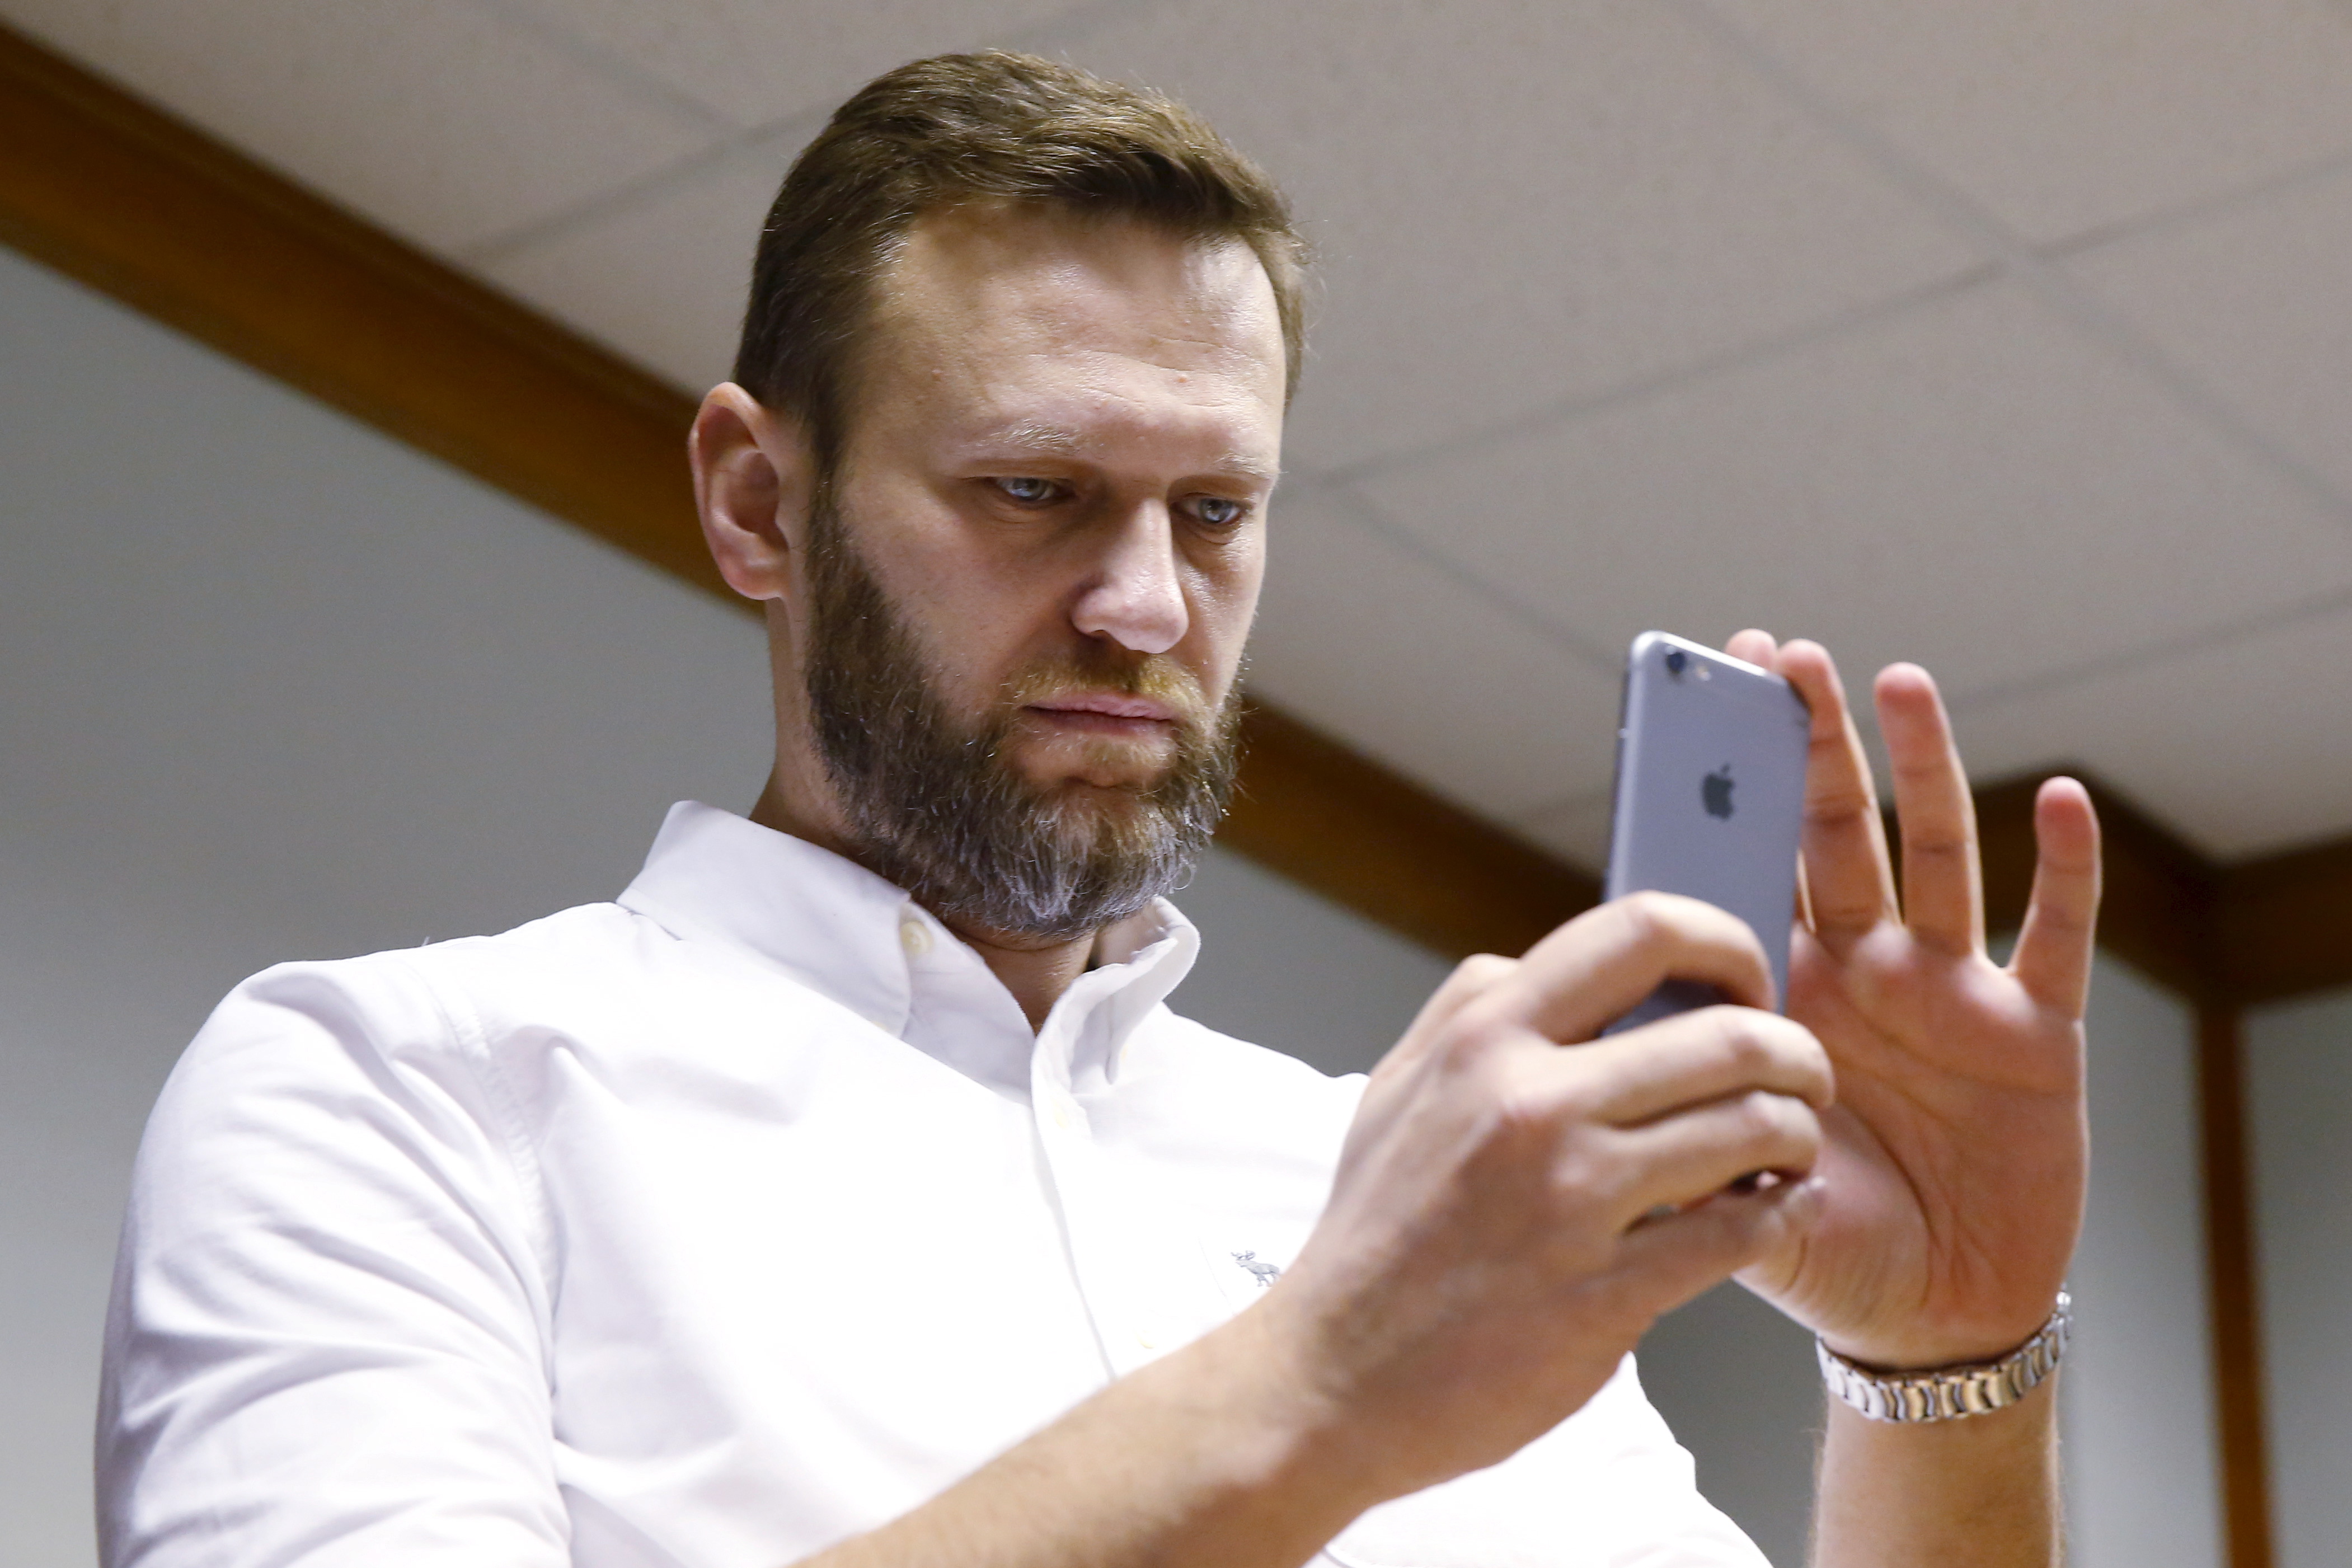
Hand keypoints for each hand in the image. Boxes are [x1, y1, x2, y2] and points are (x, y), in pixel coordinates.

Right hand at [1254, 893, 1833, 1504]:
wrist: (1331, 1376)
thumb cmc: (1373, 1235)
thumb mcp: (1396, 1090)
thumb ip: (1470, 1015)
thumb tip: (1551, 969)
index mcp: (1482, 1038)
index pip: (1639, 931)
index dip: (1726, 943)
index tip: (1747, 984)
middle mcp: (1531, 1103)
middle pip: (1731, 1036)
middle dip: (1797, 1053)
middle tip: (1805, 1076)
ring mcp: (1572, 1199)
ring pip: (1755, 1128)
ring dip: (1799, 1135)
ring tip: (1791, 1149)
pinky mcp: (1607, 1293)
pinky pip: (1743, 1232)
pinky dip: (1780, 1216)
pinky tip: (1774, 1213)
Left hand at [1722, 631, 2099, 1368]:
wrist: (1923, 1320)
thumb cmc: (1819, 1243)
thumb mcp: (1732, 1177)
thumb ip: (1685, 1119)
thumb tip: (1608, 1060)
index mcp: (1779, 994)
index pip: (1743, 871)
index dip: (1722, 796)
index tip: (1694, 704)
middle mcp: (1861, 970)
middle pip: (1832, 833)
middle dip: (1807, 746)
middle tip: (1780, 656)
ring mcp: (1947, 990)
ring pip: (1934, 855)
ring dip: (1921, 768)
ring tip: (1896, 681)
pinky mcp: (2031, 1030)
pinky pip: (2054, 935)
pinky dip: (2063, 869)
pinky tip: (2057, 799)